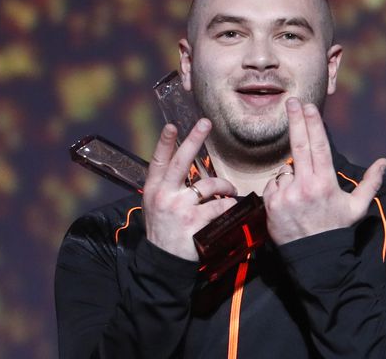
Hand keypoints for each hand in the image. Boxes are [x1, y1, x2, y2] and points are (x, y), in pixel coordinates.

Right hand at [143, 119, 236, 260]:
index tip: (172, 126)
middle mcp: (164, 195)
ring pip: (209, 185)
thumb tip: (185, 168)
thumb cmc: (163, 230)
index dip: (165, 142)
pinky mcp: (194, 222)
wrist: (163, 262)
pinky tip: (231, 208)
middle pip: (181, 161)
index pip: (158, 160)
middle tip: (205, 123)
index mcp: (153, 189)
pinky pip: (219, 207)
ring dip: (225, 185)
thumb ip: (167, 187)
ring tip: (231, 189)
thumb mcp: (156, 206)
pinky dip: (228, 206)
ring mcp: (179, 208)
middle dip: (194, 139)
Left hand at [262, 98, 385, 244]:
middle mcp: (306, 185)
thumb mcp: (357, 208)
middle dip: (295, 119)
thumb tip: (385, 161)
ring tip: (300, 196)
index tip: (309, 106)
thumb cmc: (336, 230)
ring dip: (290, 173)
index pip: (319, 146)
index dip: (313, 123)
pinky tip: (289, 202)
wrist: (315, 258)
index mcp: (326, 183)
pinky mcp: (271, 203)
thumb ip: (371, 182)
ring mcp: (287, 194)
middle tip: (291, 101)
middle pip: (299, 144)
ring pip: (285, 169)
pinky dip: (279, 188)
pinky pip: (273, 184)